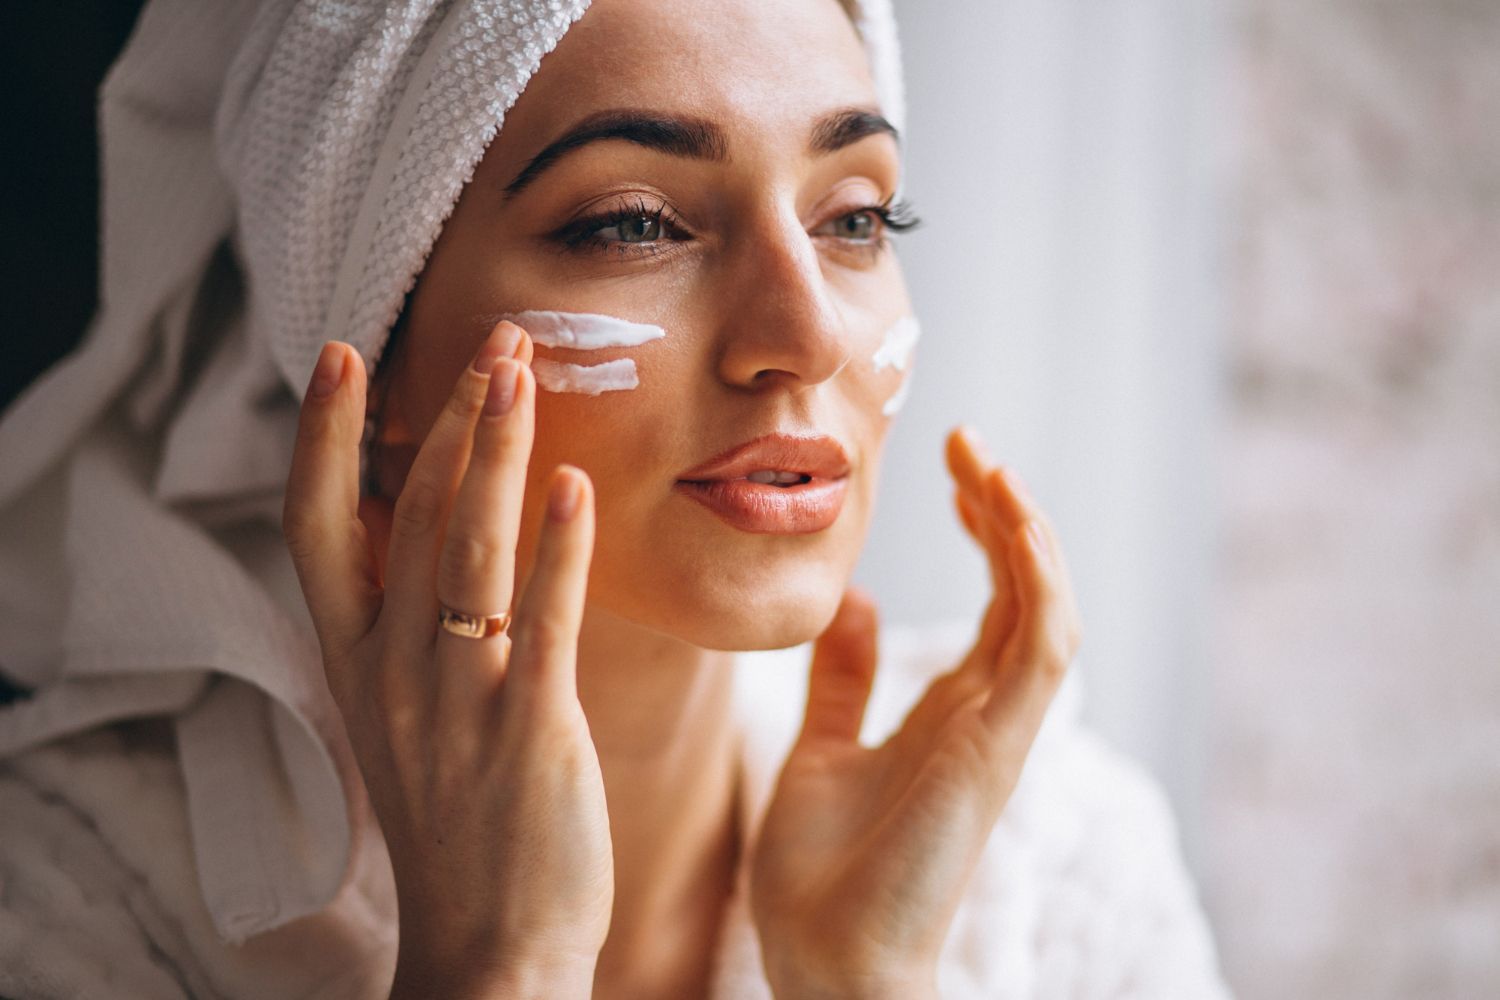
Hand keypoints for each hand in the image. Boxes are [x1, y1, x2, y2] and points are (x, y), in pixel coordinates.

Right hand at [282, 322, 612, 999]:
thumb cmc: (460, 820)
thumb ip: (413, 624)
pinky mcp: (529, 729)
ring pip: (466, 546)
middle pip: (408, 512)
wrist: (489, 944)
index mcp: (355, 662)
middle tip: (495, 335)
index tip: (338, 354)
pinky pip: (541, 619)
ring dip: (493, 448)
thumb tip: (437, 527)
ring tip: (520, 367)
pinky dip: (557, 546)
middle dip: (448, 415)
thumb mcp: (408, 715)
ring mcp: (457, 698)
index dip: (322, 436)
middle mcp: (393, 670)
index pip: (318, 526)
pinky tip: (575, 484)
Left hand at [748, 426, 1081, 998]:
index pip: (993, 601)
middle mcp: (985, 714)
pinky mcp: (998, 749)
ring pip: (1045, 607)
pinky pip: (1043, 647)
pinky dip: (1037, 579)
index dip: (984, 530)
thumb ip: (841, 683)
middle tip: (968, 442)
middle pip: (1024, 590)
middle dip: (1003, 512)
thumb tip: (850, 602)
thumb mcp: (817, 750)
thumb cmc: (821, 876)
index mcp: (951, 713)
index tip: (952, 467)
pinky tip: (1009, 519)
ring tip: (987, 464)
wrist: (825, 965)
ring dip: (1025, 531)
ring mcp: (999, 731)